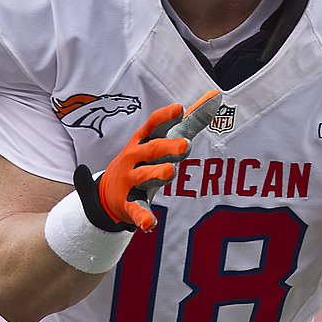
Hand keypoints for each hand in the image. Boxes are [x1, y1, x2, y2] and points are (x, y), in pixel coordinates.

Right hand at [75, 90, 221, 231]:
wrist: (106, 193)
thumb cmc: (142, 159)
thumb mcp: (160, 140)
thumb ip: (189, 121)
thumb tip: (215, 96)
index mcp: (142, 141)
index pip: (152, 125)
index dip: (165, 117)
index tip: (179, 108)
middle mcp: (133, 158)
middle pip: (151, 150)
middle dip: (167, 147)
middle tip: (187, 145)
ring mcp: (129, 180)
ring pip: (143, 176)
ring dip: (156, 174)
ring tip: (170, 172)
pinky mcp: (127, 203)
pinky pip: (135, 210)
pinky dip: (142, 216)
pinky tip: (150, 224)